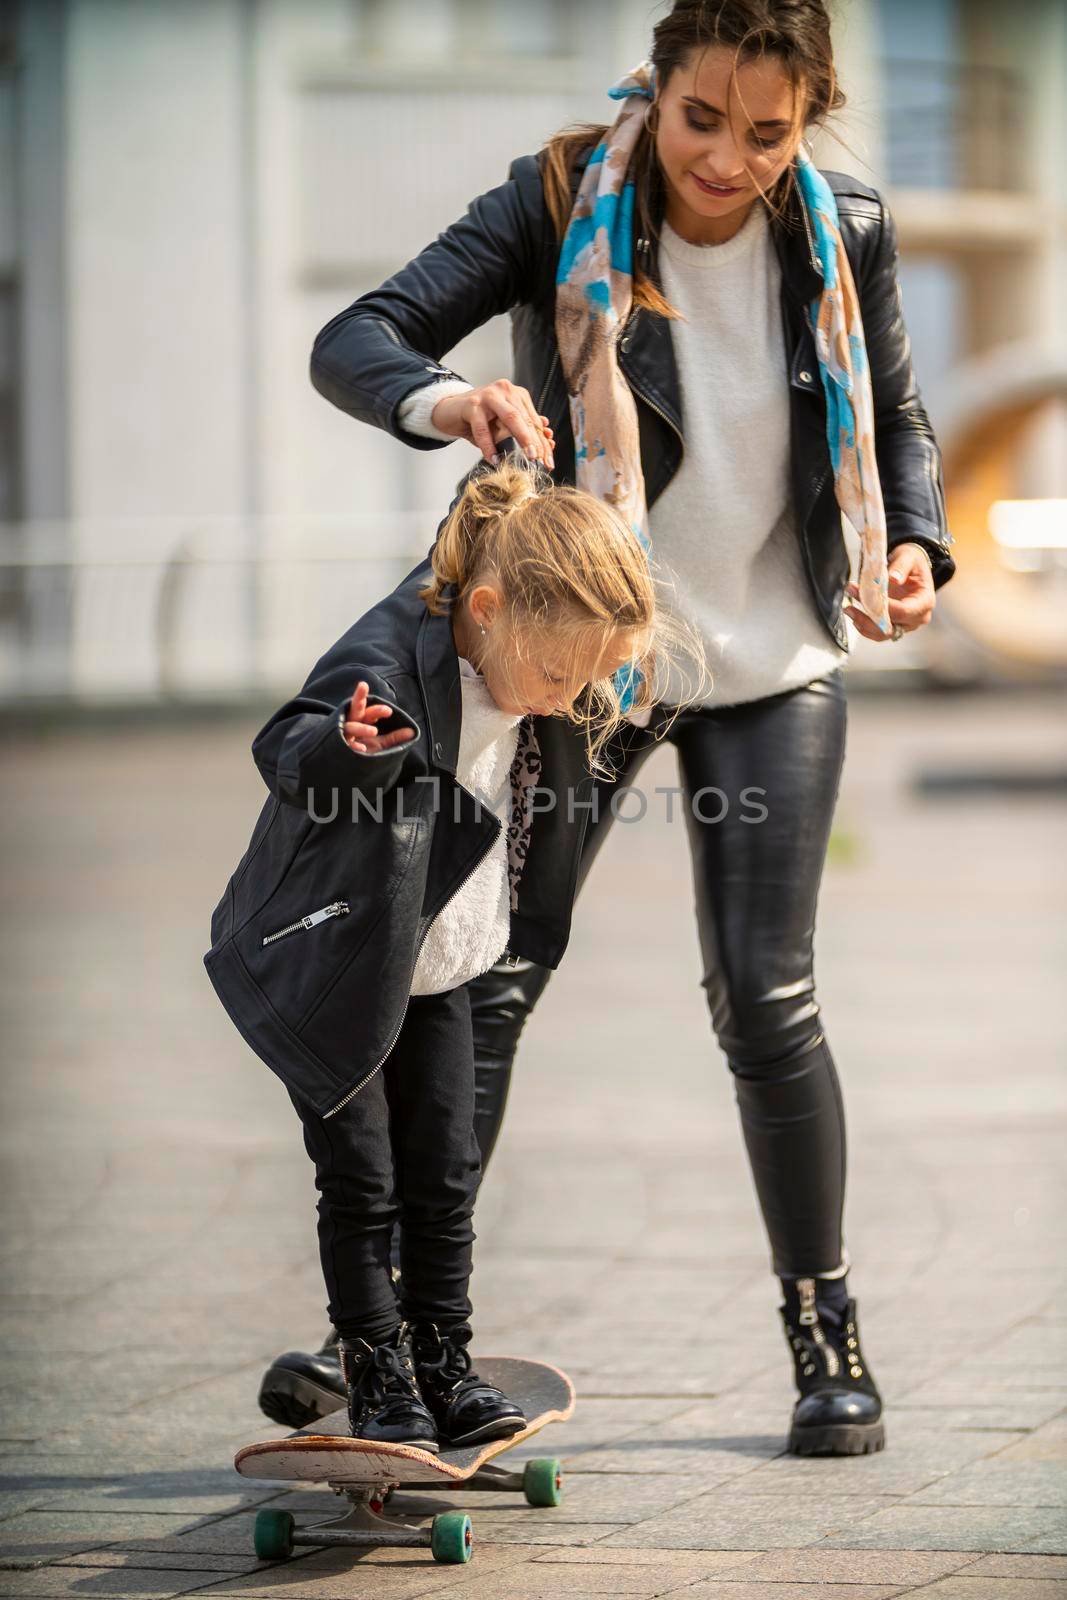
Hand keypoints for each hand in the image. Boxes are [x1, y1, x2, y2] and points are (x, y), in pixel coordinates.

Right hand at [342, 681, 415, 755]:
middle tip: (363, 685)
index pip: (369, 711)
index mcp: (362, 721)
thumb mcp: (381, 744)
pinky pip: (346, 745)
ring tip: (374, 731)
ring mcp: (345, 736)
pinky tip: (362, 748)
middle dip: (358, 696)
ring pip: (350, 727)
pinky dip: (354, 746)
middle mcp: (352, 725)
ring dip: (362, 728)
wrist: (347, 766)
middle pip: (355, 708)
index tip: (389, 711)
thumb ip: (394, 737)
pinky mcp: (341, 749)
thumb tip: (412, 732)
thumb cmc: (363, 750)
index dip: (377, 710)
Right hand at [431, 380, 554, 468]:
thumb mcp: (502, 426)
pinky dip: (489, 446)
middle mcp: (506, 391)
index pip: (534, 421)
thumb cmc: (478, 420)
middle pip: (526, 419)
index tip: (549, 460)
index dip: (543, 442)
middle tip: (543, 461)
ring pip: (511, 418)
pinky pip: (483, 429)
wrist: (449, 411)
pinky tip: (493, 458)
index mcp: (517, 395)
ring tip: (530, 457)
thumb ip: (523, 430)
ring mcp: (489, 396)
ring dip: (523, 438)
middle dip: (537, 442)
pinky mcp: (472, 405)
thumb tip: (548, 438)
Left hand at [844, 543, 935, 641]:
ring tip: (849, 610)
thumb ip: (901, 567)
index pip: (903, 611)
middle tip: (849, 605)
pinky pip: (879, 633)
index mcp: (924, 602)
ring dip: (863, 624)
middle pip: (891, 626)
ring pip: (883, 634)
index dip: (881, 606)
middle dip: (867, 617)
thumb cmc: (912, 563)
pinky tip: (854, 616)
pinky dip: (865, 627)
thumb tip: (893, 579)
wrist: (912, 569)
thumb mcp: (909, 557)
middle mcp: (918, 618)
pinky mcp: (895, 626)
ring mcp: (906, 625)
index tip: (863, 595)